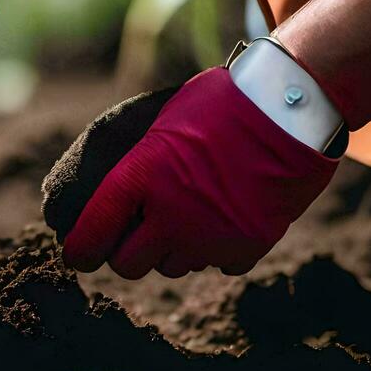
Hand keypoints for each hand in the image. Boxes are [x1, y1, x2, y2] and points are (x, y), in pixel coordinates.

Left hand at [62, 68, 338, 278]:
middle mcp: (170, 216)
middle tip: (135, 234)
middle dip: (127, 253)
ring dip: (172, 249)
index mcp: (139, 178)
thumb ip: (139, 165)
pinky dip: (216, 250)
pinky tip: (222, 219)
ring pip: (172, 266)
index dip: (80, 250)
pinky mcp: (248, 248)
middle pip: (128, 265)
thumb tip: (117, 191)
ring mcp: (210, 237)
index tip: (78, 255)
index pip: (92, 234)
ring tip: (186, 216)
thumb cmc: (223, 103)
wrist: (293, 111)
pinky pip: (218, 265)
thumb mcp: (163, 123)